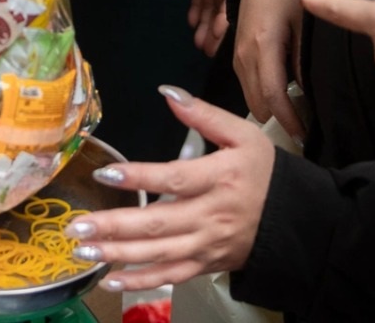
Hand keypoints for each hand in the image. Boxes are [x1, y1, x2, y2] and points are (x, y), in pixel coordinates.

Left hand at [71, 87, 275, 289]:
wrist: (297, 219)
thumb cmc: (265, 172)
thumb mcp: (243, 134)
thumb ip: (203, 114)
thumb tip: (167, 93)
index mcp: (220, 178)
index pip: (174, 179)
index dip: (139, 177)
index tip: (105, 173)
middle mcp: (212, 216)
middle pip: (159, 224)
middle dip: (115, 226)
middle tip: (76, 226)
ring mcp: (208, 245)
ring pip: (159, 254)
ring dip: (119, 255)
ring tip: (83, 251)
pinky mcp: (206, 264)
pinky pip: (171, 276)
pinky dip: (142, 281)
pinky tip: (111, 281)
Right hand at [235, 0, 306, 142]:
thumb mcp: (303, 24)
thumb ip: (302, 60)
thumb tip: (307, 96)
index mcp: (263, 46)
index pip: (273, 95)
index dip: (288, 120)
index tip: (305, 137)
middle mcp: (244, 55)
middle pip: (257, 102)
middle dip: (279, 121)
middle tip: (304, 132)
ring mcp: (236, 55)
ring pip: (249, 97)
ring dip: (269, 111)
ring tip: (296, 119)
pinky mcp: (235, 54)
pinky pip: (246, 86)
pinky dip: (262, 98)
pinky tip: (281, 99)